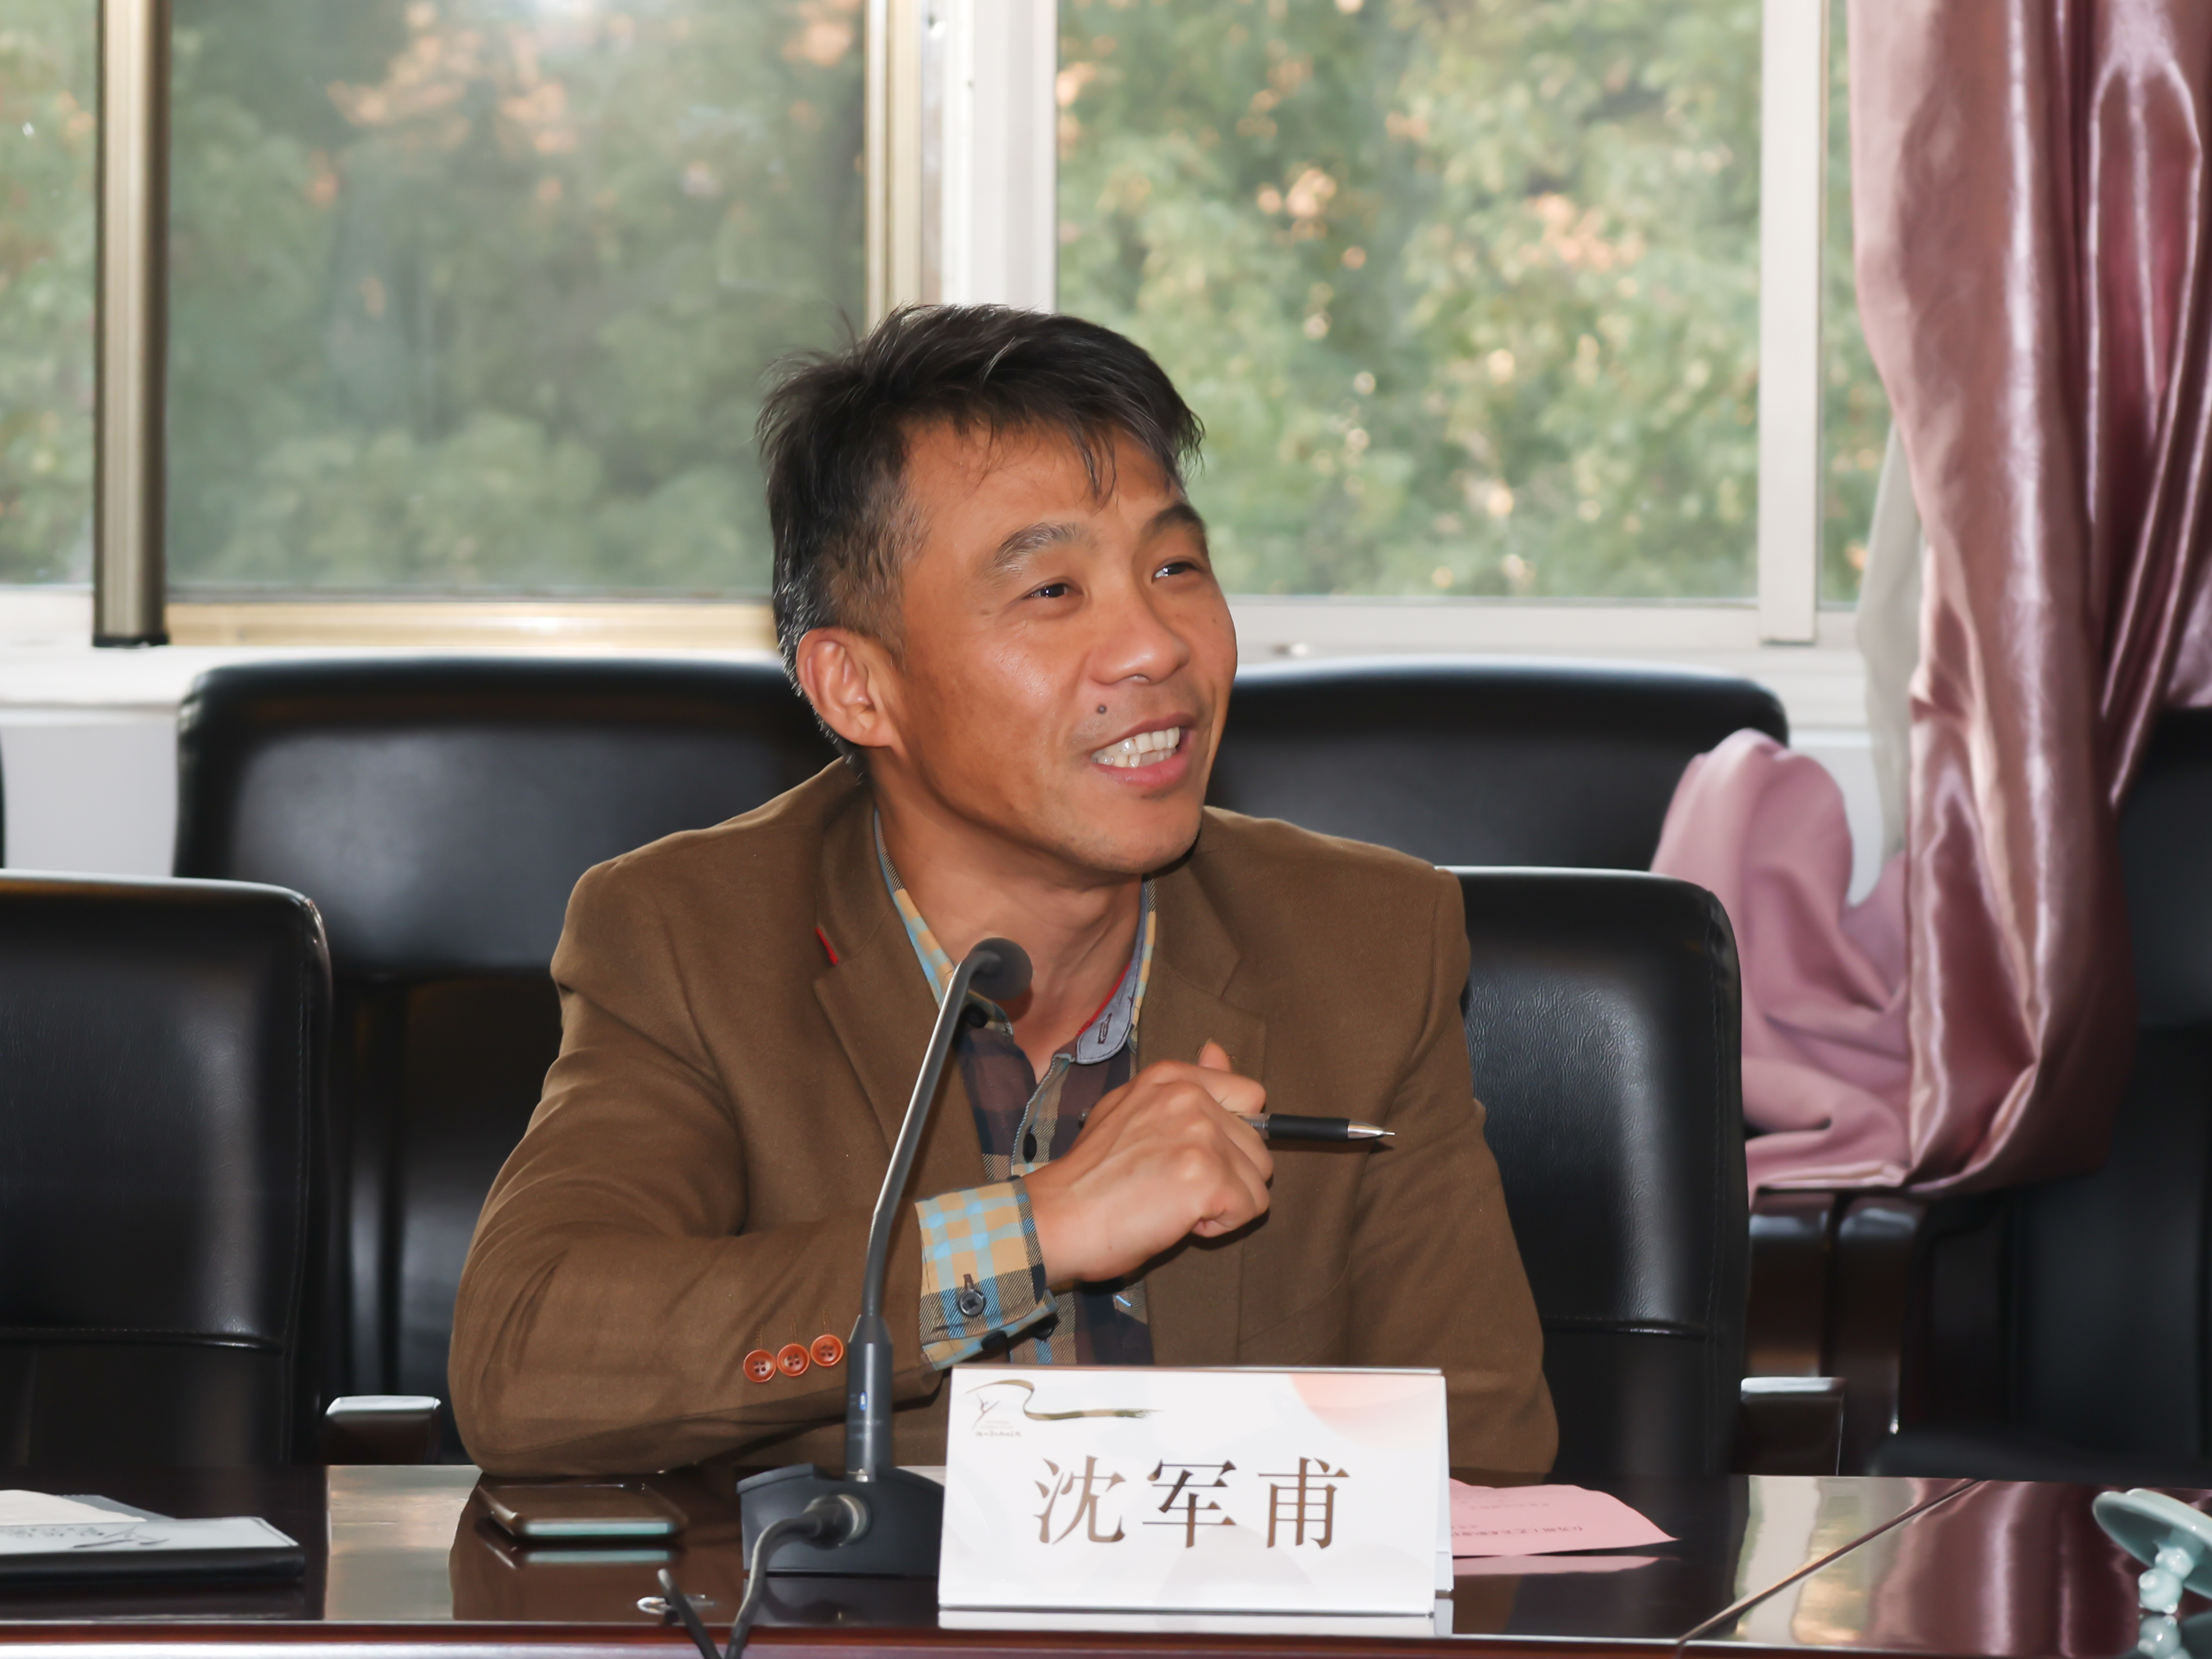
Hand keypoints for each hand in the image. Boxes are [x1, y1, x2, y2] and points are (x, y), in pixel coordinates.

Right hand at [1024, 1040, 1273, 1286]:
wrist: (1059, 1215)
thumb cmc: (1091, 1174)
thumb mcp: (1131, 1107)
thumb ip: (1183, 1084)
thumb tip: (1217, 1049)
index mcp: (1172, 1078)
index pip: (1249, 1094)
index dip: (1234, 1135)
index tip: (1200, 1155)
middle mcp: (1191, 1098)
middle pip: (1258, 1145)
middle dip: (1228, 1175)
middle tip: (1177, 1187)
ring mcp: (1202, 1136)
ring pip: (1259, 1180)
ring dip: (1225, 1201)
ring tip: (1177, 1202)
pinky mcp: (1209, 1178)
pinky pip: (1251, 1208)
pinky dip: (1220, 1225)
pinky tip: (1180, 1219)